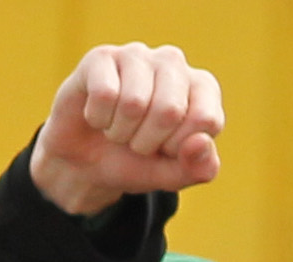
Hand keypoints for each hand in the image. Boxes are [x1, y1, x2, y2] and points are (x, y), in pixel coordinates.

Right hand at [30, 44, 223, 215]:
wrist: (86, 163)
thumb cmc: (136, 162)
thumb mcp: (172, 176)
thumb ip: (199, 168)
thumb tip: (200, 142)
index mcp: (202, 88)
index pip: (206, 120)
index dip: (179, 148)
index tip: (165, 148)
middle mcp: (173, 62)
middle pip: (169, 111)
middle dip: (146, 143)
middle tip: (136, 141)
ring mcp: (138, 55)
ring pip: (134, 103)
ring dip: (119, 132)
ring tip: (117, 128)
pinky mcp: (102, 56)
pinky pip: (104, 94)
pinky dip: (97, 118)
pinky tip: (98, 114)